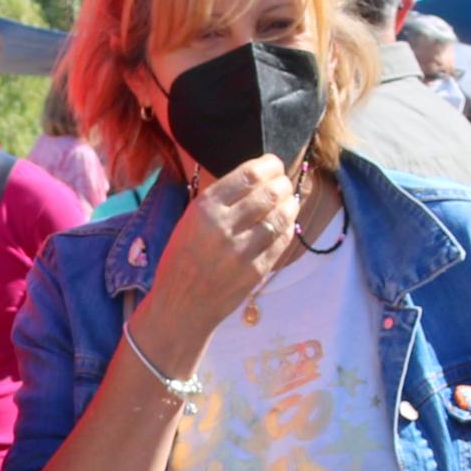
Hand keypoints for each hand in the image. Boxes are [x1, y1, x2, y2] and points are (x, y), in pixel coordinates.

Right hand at [141, 157, 308, 356]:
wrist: (180, 306)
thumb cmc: (182, 259)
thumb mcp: (190, 220)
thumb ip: (221, 200)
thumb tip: (258, 176)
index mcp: (204, 208)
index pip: (249, 175)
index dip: (269, 165)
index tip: (274, 165)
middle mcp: (223, 227)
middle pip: (270, 192)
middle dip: (283, 183)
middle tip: (284, 183)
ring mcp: (242, 251)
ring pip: (281, 215)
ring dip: (290, 203)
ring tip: (289, 200)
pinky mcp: (256, 270)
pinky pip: (282, 240)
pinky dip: (288, 226)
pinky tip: (285, 222)